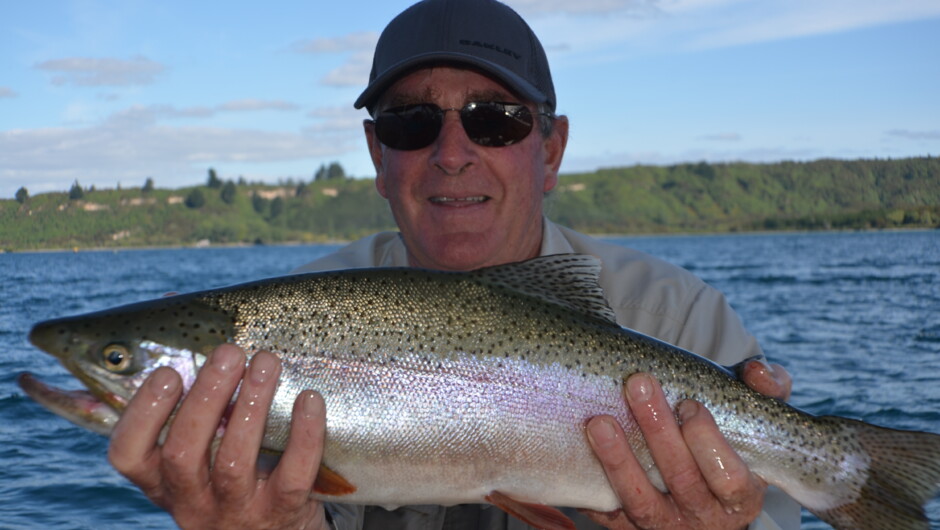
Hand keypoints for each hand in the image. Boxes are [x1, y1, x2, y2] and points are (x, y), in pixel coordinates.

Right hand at [108, 344, 328, 529]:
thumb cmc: (233, 465)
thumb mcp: (202, 436)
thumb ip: (188, 380)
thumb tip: (175, 300)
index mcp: (161, 478)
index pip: (127, 455)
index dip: (141, 413)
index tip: (167, 372)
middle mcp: (191, 500)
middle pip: (183, 453)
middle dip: (205, 397)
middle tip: (230, 351)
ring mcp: (237, 511)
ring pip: (234, 462)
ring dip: (250, 406)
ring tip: (267, 361)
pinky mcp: (283, 513)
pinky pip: (294, 475)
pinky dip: (303, 435)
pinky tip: (310, 399)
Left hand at [582, 361, 790, 529]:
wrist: (707, 499)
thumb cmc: (730, 445)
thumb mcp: (755, 421)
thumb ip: (765, 391)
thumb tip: (756, 372)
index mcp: (741, 495)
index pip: (729, 477)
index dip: (708, 442)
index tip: (690, 404)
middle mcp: (705, 518)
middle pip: (681, 480)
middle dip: (658, 431)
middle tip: (639, 385)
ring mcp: (666, 526)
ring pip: (641, 502)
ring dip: (618, 460)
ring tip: (598, 422)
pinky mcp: (630, 529)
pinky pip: (609, 515)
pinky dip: (592, 490)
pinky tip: (577, 456)